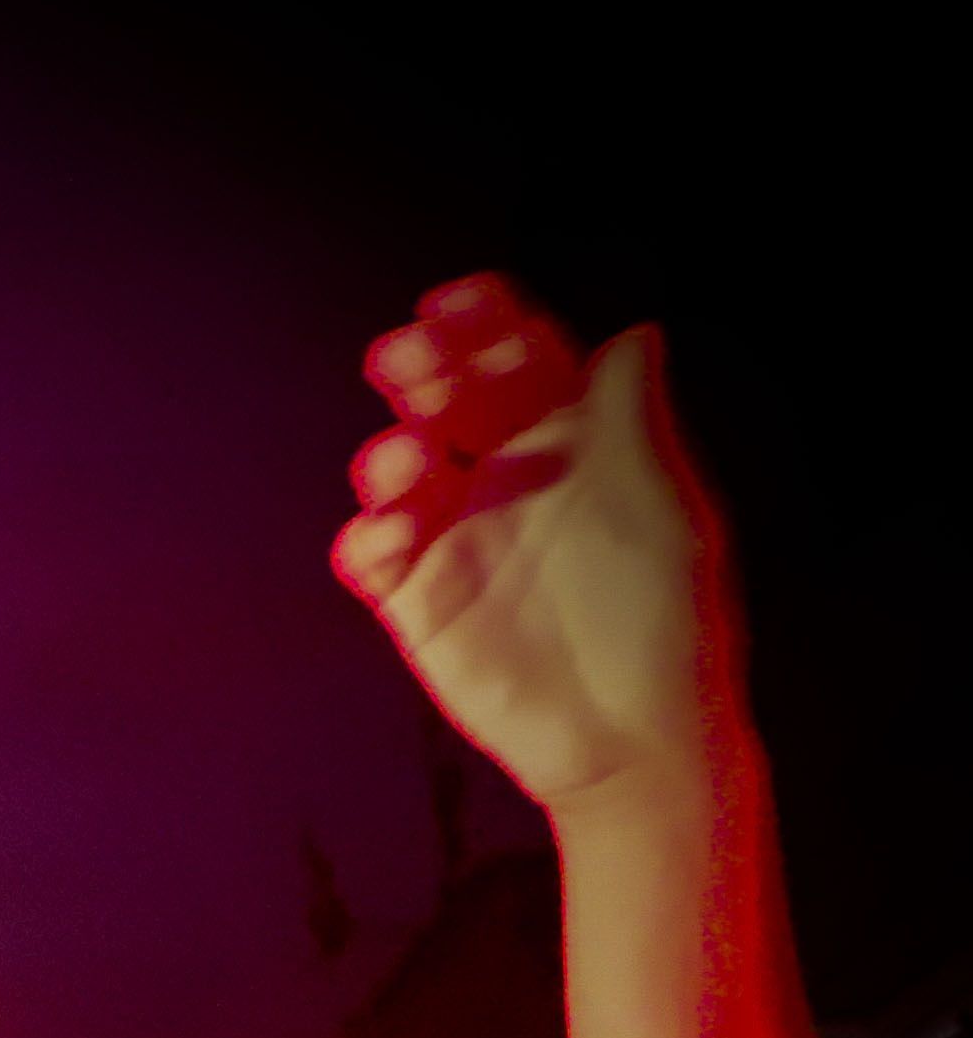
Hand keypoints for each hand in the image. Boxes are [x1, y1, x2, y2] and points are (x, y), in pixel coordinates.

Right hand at [332, 275, 733, 814]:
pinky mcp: (415, 600)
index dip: (486, 325)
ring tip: (411, 460)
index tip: (462, 303)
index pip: (516, 361)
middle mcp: (502, 476)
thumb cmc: (669, 616)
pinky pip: (369, 555)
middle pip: (443, 400)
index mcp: (569, 440)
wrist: (635, 734)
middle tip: (411, 357)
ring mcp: (453, 536)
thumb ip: (634, 422)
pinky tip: (393, 533)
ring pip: (395, 468)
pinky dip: (368, 535)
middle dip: (421, 368)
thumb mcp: (664, 508)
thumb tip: (633, 333)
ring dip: (391, 451)